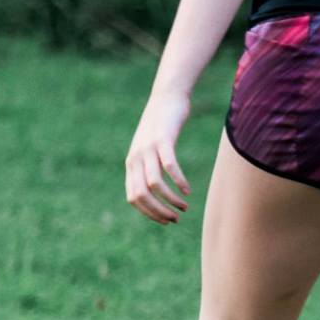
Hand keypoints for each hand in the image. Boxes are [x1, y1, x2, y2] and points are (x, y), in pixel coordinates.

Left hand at [125, 91, 192, 223]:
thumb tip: (154, 191)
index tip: (166, 220)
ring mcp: (148, 149)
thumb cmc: (161, 128)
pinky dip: (179, 181)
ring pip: (154, 184)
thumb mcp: (150, 149)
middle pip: (142, 195)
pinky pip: (169, 166)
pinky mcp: (163, 140)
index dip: (149, 213)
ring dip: (170, 200)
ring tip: (184, 206)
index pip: (133, 198)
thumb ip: (148, 168)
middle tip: (176, 218)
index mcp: (131, 164)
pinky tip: (187, 190)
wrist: (166, 98)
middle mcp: (135, 158)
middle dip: (159, 212)